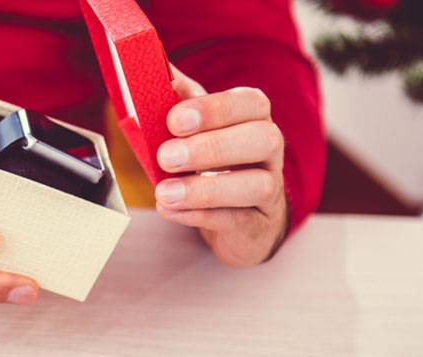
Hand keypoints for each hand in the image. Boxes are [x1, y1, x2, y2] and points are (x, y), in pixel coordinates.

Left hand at [154, 66, 287, 267]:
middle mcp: (269, 149)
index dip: (213, 110)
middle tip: (166, 157)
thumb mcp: (196, 126)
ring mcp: (269, 188)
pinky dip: (200, 216)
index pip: (249, 104)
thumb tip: (152, 66)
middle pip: (261, 140)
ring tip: (165, 193)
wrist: (238, 215)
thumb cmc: (212, 161)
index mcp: (253, 116)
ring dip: (205, 189)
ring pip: (256, 184)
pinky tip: (170, 210)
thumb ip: (177, 98)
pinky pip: (236, 219)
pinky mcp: (257, 223)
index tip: (174, 120)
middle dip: (211, 147)